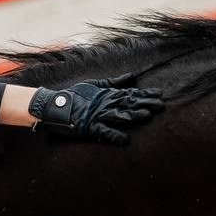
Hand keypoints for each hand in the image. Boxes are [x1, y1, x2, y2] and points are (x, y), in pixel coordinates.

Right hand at [27, 73, 164, 144]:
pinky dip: (114, 136)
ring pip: (119, 115)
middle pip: (129, 104)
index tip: (160, 95)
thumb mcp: (95, 84)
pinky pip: (104, 132)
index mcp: (108, 94)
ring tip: (146, 116)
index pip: (131, 94)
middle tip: (161, 105)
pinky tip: (125, 139)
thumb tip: (132, 76)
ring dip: (133, 116)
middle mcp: (106, 104)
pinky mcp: (90, 127)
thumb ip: (114, 82)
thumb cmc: (75, 95)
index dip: (146, 94)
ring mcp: (98, 115)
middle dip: (145, 104)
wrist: (55, 105)